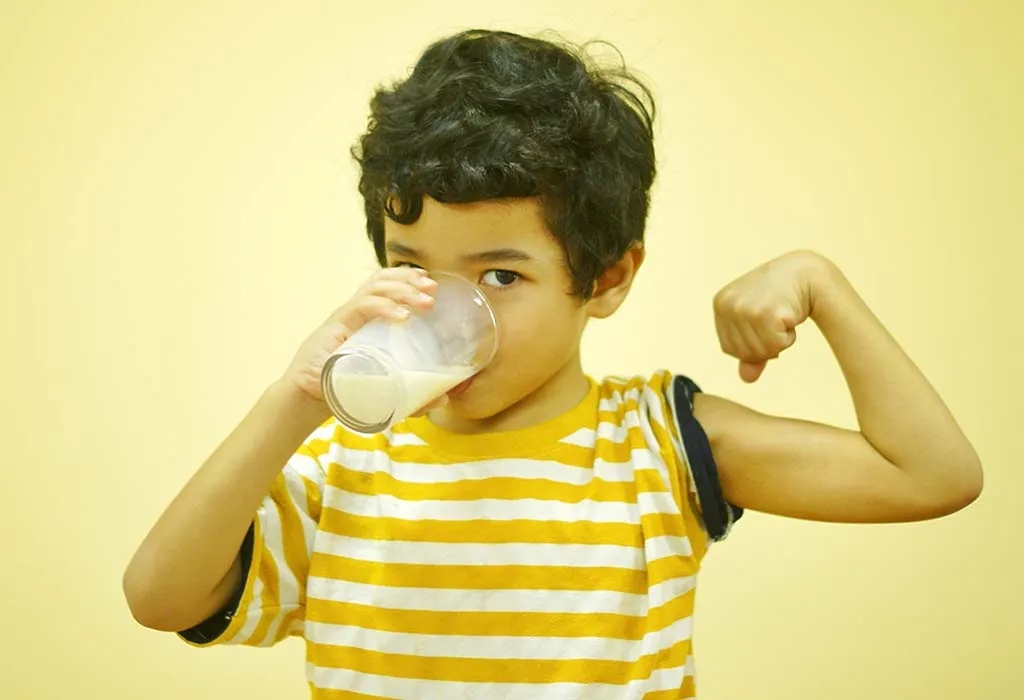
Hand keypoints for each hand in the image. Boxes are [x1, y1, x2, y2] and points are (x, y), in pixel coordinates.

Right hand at [281, 267, 438, 402]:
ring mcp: (345, 317)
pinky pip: (361, 308)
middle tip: (432, 288)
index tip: (430, 284)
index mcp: (366, 319)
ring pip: (374, 289)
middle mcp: (356, 312)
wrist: (307, 399)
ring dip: (402, 290)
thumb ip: (414, 394)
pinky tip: (402, 317)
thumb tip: (445, 398)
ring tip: (423, 300)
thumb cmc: (345, 388)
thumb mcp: (385, 388)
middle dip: (409, 280)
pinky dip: (383, 308)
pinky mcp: (335, 327)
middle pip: (382, 280)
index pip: (385, 286)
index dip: (407, 279)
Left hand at [712, 250, 824, 382]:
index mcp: (720, 305)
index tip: (766, 326)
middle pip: (745, 353)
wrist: (806, 272)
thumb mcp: (759, 320)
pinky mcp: (764, 313)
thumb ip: (750, 351)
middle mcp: (728, 306)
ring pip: (761, 351)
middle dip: (767, 345)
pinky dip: (788, 337)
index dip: (752, 347)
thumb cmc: (780, 296)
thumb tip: (746, 378)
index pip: (729, 349)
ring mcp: (744, 309)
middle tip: (777, 320)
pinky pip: (776, 345)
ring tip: (783, 316)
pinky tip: (791, 316)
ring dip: (779, 341)